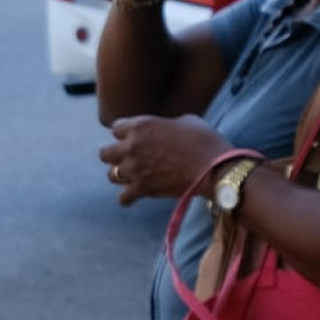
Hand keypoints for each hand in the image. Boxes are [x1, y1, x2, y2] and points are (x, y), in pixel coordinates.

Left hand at [98, 114, 233, 206]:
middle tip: (131, 157)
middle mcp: (131, 147)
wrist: (214, 168)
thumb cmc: (204, 140)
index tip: (135, 137)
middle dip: (116, 155)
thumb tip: (165, 130)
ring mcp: (134, 170)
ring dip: (122, 174)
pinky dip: (128, 198)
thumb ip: (165, 124)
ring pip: (111, 175)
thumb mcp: (186, 121)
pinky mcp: (141, 189)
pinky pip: (122, 198)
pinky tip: (137, 194)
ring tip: (135, 175)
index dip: (126, 132)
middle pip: (105, 153)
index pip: (116, 128)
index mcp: (141, 125)